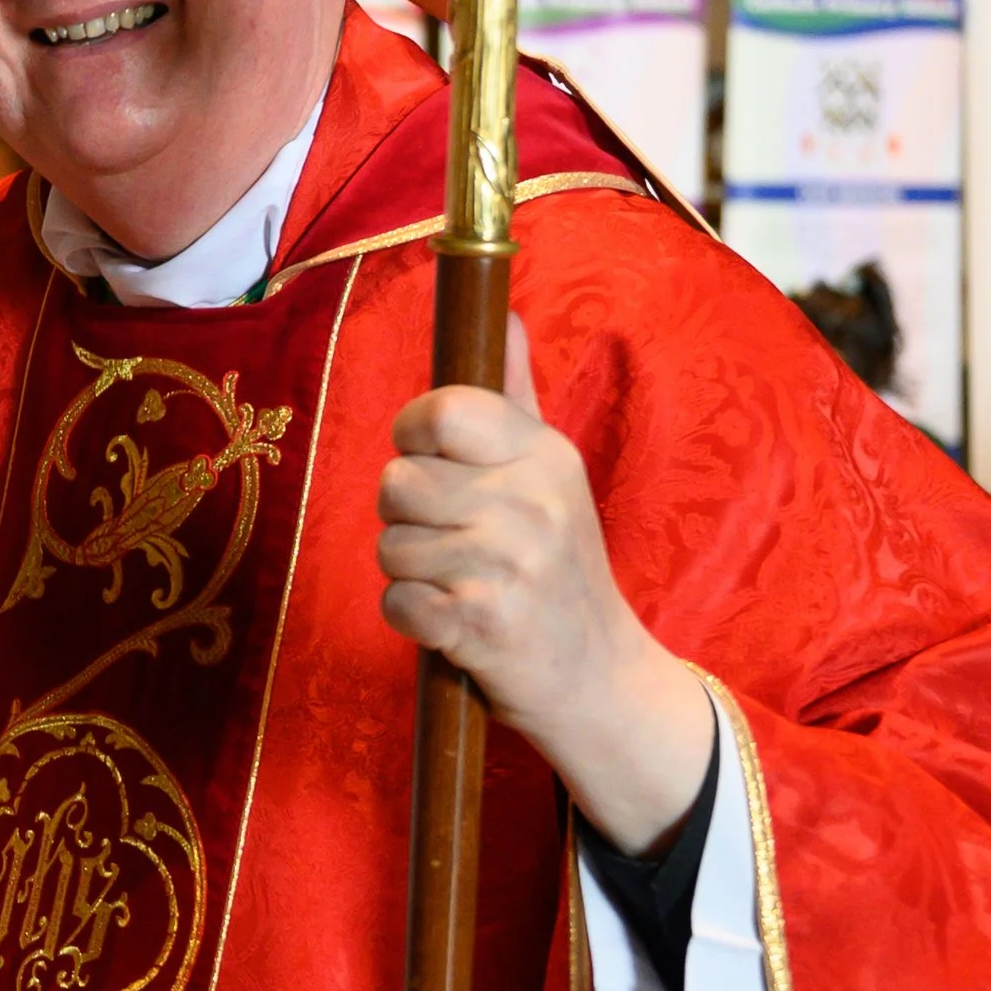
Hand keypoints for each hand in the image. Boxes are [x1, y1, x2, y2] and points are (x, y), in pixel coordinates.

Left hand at [376, 315, 714, 854]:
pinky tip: (451, 619)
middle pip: (398, 481)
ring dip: (408, 570)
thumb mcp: (552, 471)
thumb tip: (504, 313)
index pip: (442, 411)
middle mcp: (530, 503)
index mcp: (543, 454)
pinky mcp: (484, 626)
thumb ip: (514, 395)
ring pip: (390, 544)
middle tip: (449, 535)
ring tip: (457, 580)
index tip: (429, 457)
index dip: (413, 434)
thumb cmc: (558, 565)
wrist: (599, 676)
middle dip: (406, 514)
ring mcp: (509, 565)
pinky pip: (397, 603)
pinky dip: (411, 617)